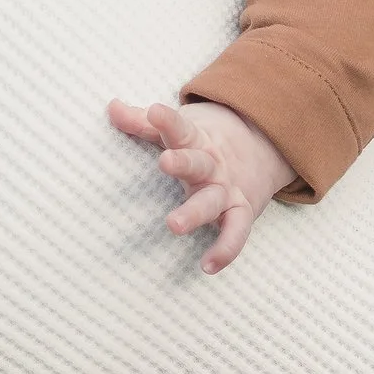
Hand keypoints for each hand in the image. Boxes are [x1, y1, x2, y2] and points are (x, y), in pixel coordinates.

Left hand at [107, 98, 296, 273]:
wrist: (263, 145)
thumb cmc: (206, 140)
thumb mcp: (180, 127)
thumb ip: (142, 122)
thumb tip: (110, 107)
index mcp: (195, 139)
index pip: (179, 127)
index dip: (166, 120)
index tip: (153, 111)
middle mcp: (212, 164)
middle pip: (197, 162)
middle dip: (183, 162)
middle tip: (165, 162)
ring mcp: (227, 189)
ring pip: (212, 201)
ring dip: (195, 213)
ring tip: (173, 225)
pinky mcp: (241, 211)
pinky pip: (236, 232)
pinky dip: (226, 249)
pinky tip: (208, 266)